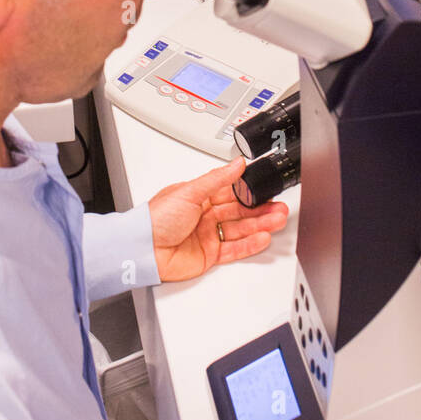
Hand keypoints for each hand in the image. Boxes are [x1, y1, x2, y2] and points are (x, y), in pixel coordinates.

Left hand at [148, 156, 288, 282]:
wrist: (142, 250)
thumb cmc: (155, 218)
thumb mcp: (189, 191)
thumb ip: (216, 179)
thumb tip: (236, 164)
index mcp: (199, 196)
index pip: (231, 192)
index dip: (249, 192)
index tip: (266, 189)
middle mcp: (205, 215)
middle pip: (240, 211)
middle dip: (260, 209)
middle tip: (278, 206)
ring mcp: (207, 235)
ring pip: (241, 229)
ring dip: (260, 225)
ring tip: (277, 220)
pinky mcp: (209, 255)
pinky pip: (234, 249)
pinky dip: (250, 244)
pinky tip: (263, 237)